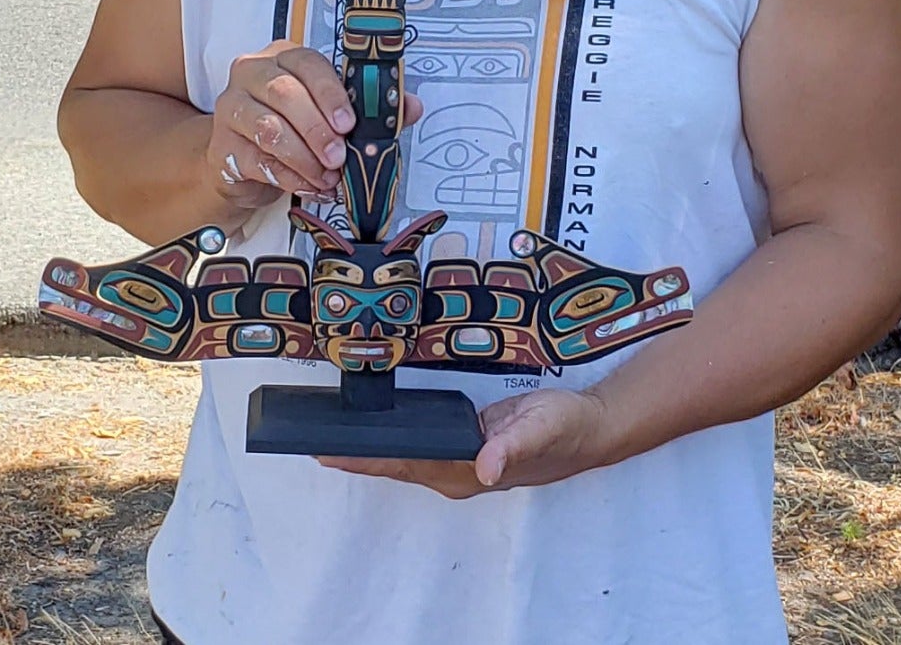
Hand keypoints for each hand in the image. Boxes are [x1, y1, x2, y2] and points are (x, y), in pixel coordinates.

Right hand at [211, 41, 420, 208]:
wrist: (244, 161)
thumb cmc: (293, 127)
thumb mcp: (330, 113)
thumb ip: (369, 107)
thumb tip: (411, 106)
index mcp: (283, 56)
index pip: (306, 63)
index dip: (330, 93)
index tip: (349, 122)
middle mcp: (252, 75)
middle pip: (283, 94)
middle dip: (317, 129)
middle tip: (339, 156)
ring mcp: (233, 109)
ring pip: (269, 129)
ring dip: (305, 158)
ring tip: (327, 177)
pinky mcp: (223, 146)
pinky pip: (259, 161)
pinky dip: (290, 178)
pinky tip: (310, 187)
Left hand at [316, 387, 610, 498]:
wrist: (588, 429)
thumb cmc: (563, 428)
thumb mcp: (541, 428)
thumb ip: (512, 446)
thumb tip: (485, 465)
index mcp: (468, 470)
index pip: (406, 465)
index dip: (367, 459)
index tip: (328, 453)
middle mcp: (458, 472)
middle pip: (397, 466)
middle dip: (357, 457)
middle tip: (312, 441)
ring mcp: (461, 463)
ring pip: (406, 460)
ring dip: (372, 451)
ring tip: (333, 436)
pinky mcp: (467, 448)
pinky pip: (421, 449)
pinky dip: (395, 441)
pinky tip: (379, 431)